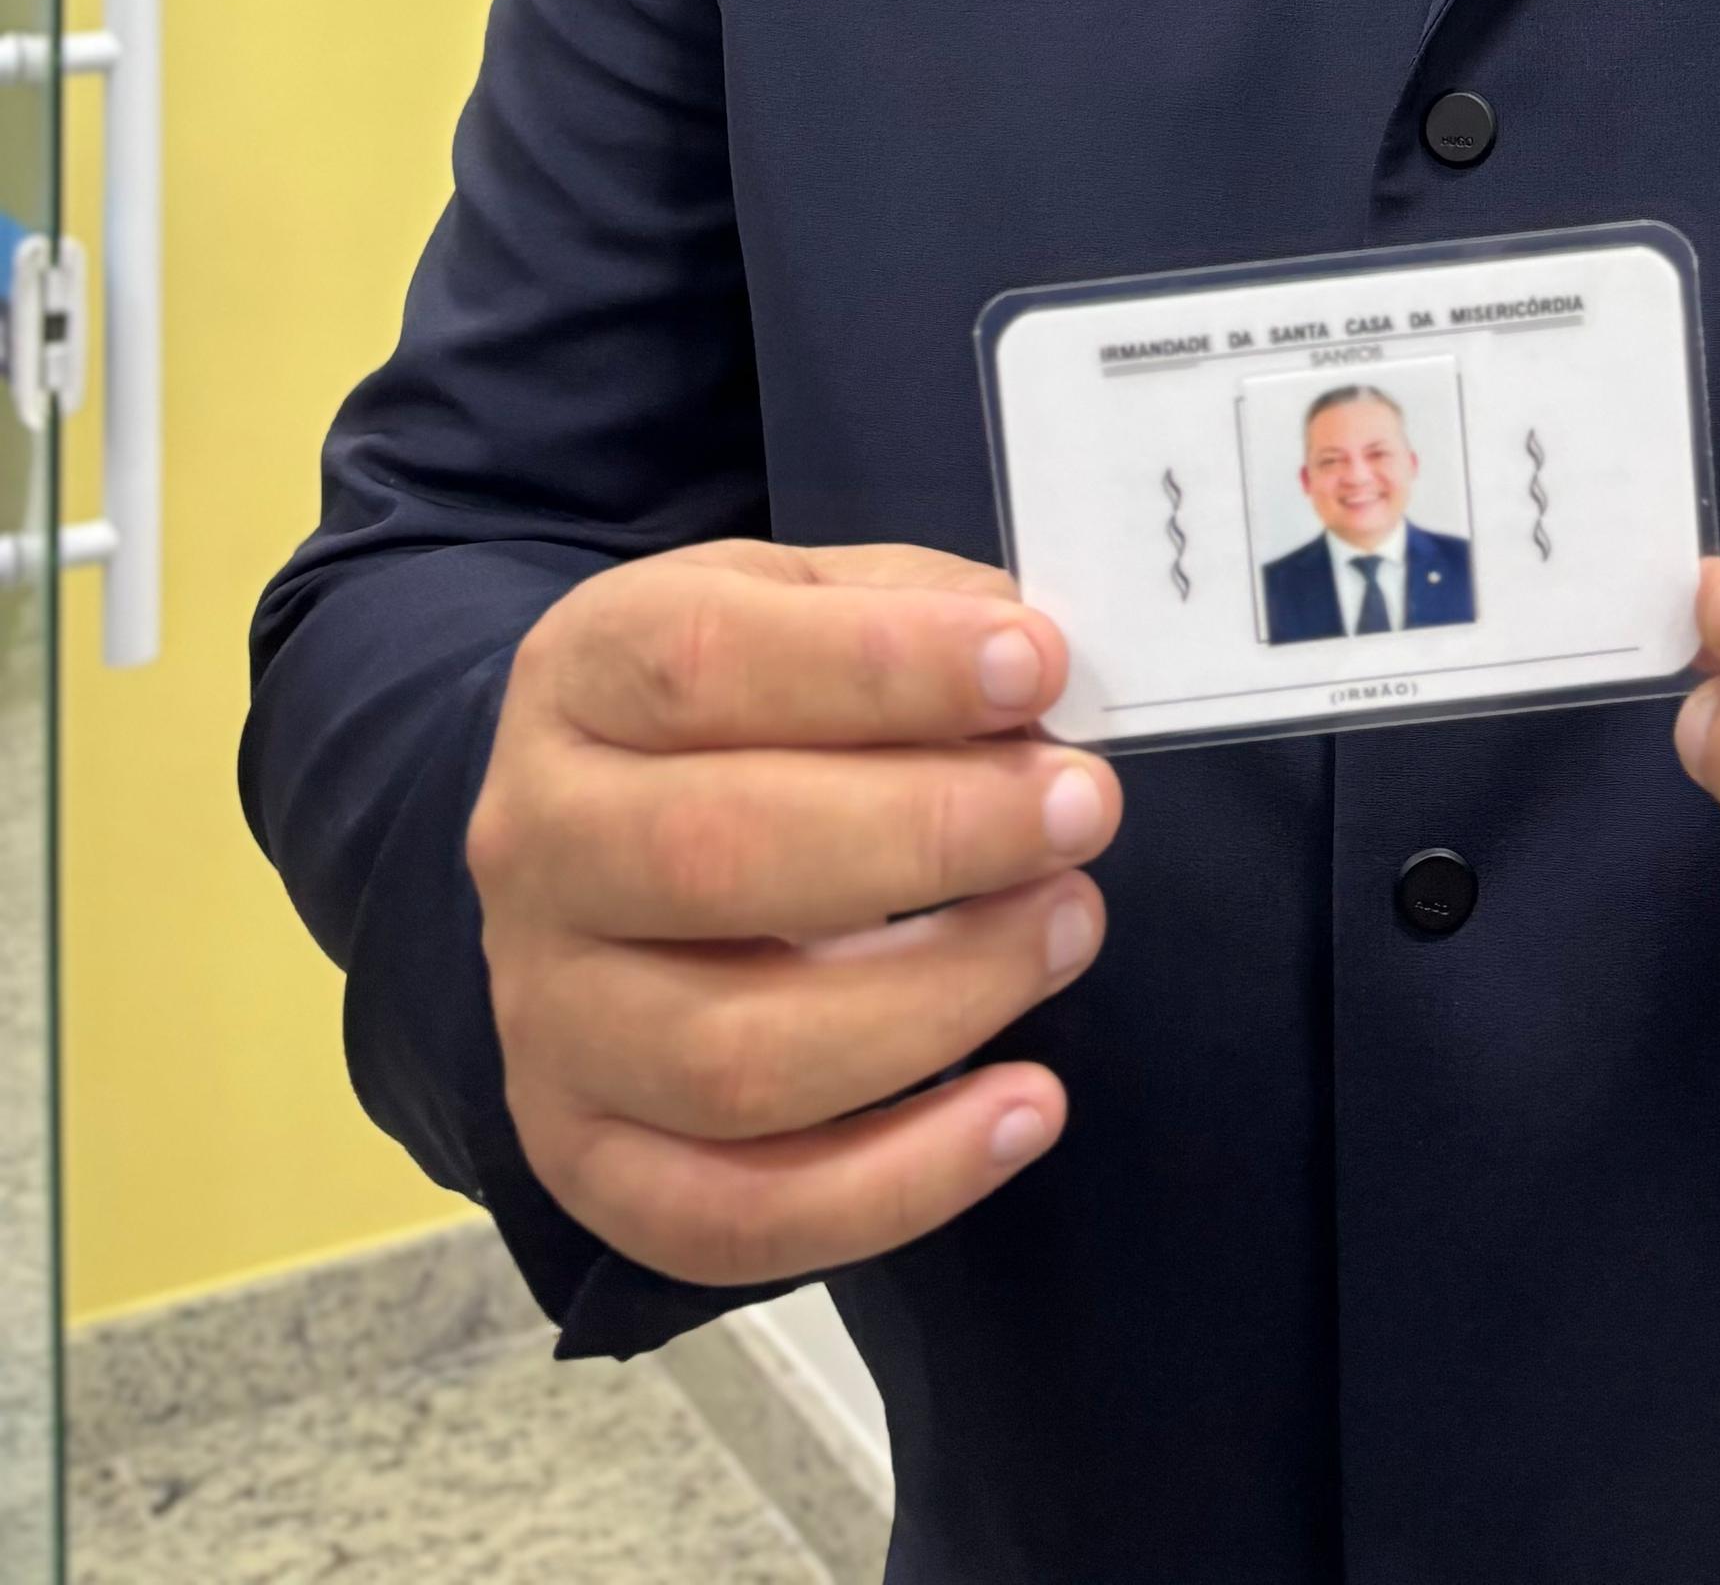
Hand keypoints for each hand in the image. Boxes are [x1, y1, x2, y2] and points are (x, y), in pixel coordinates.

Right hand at [468, 538, 1116, 1284]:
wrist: (595, 824)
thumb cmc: (743, 701)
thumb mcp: (805, 601)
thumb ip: (914, 614)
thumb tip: (1032, 675)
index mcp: (583, 672)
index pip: (705, 662)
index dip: (882, 666)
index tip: (1033, 666)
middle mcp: (536, 845)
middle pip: (713, 856)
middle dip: (932, 836)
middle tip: (1082, 810)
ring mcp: (547, 1018)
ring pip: (731, 1058)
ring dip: (936, 1004)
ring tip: (1067, 929)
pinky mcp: (586, 1156)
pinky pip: (727, 1218)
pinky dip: (894, 1186)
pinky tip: (1023, 1110)